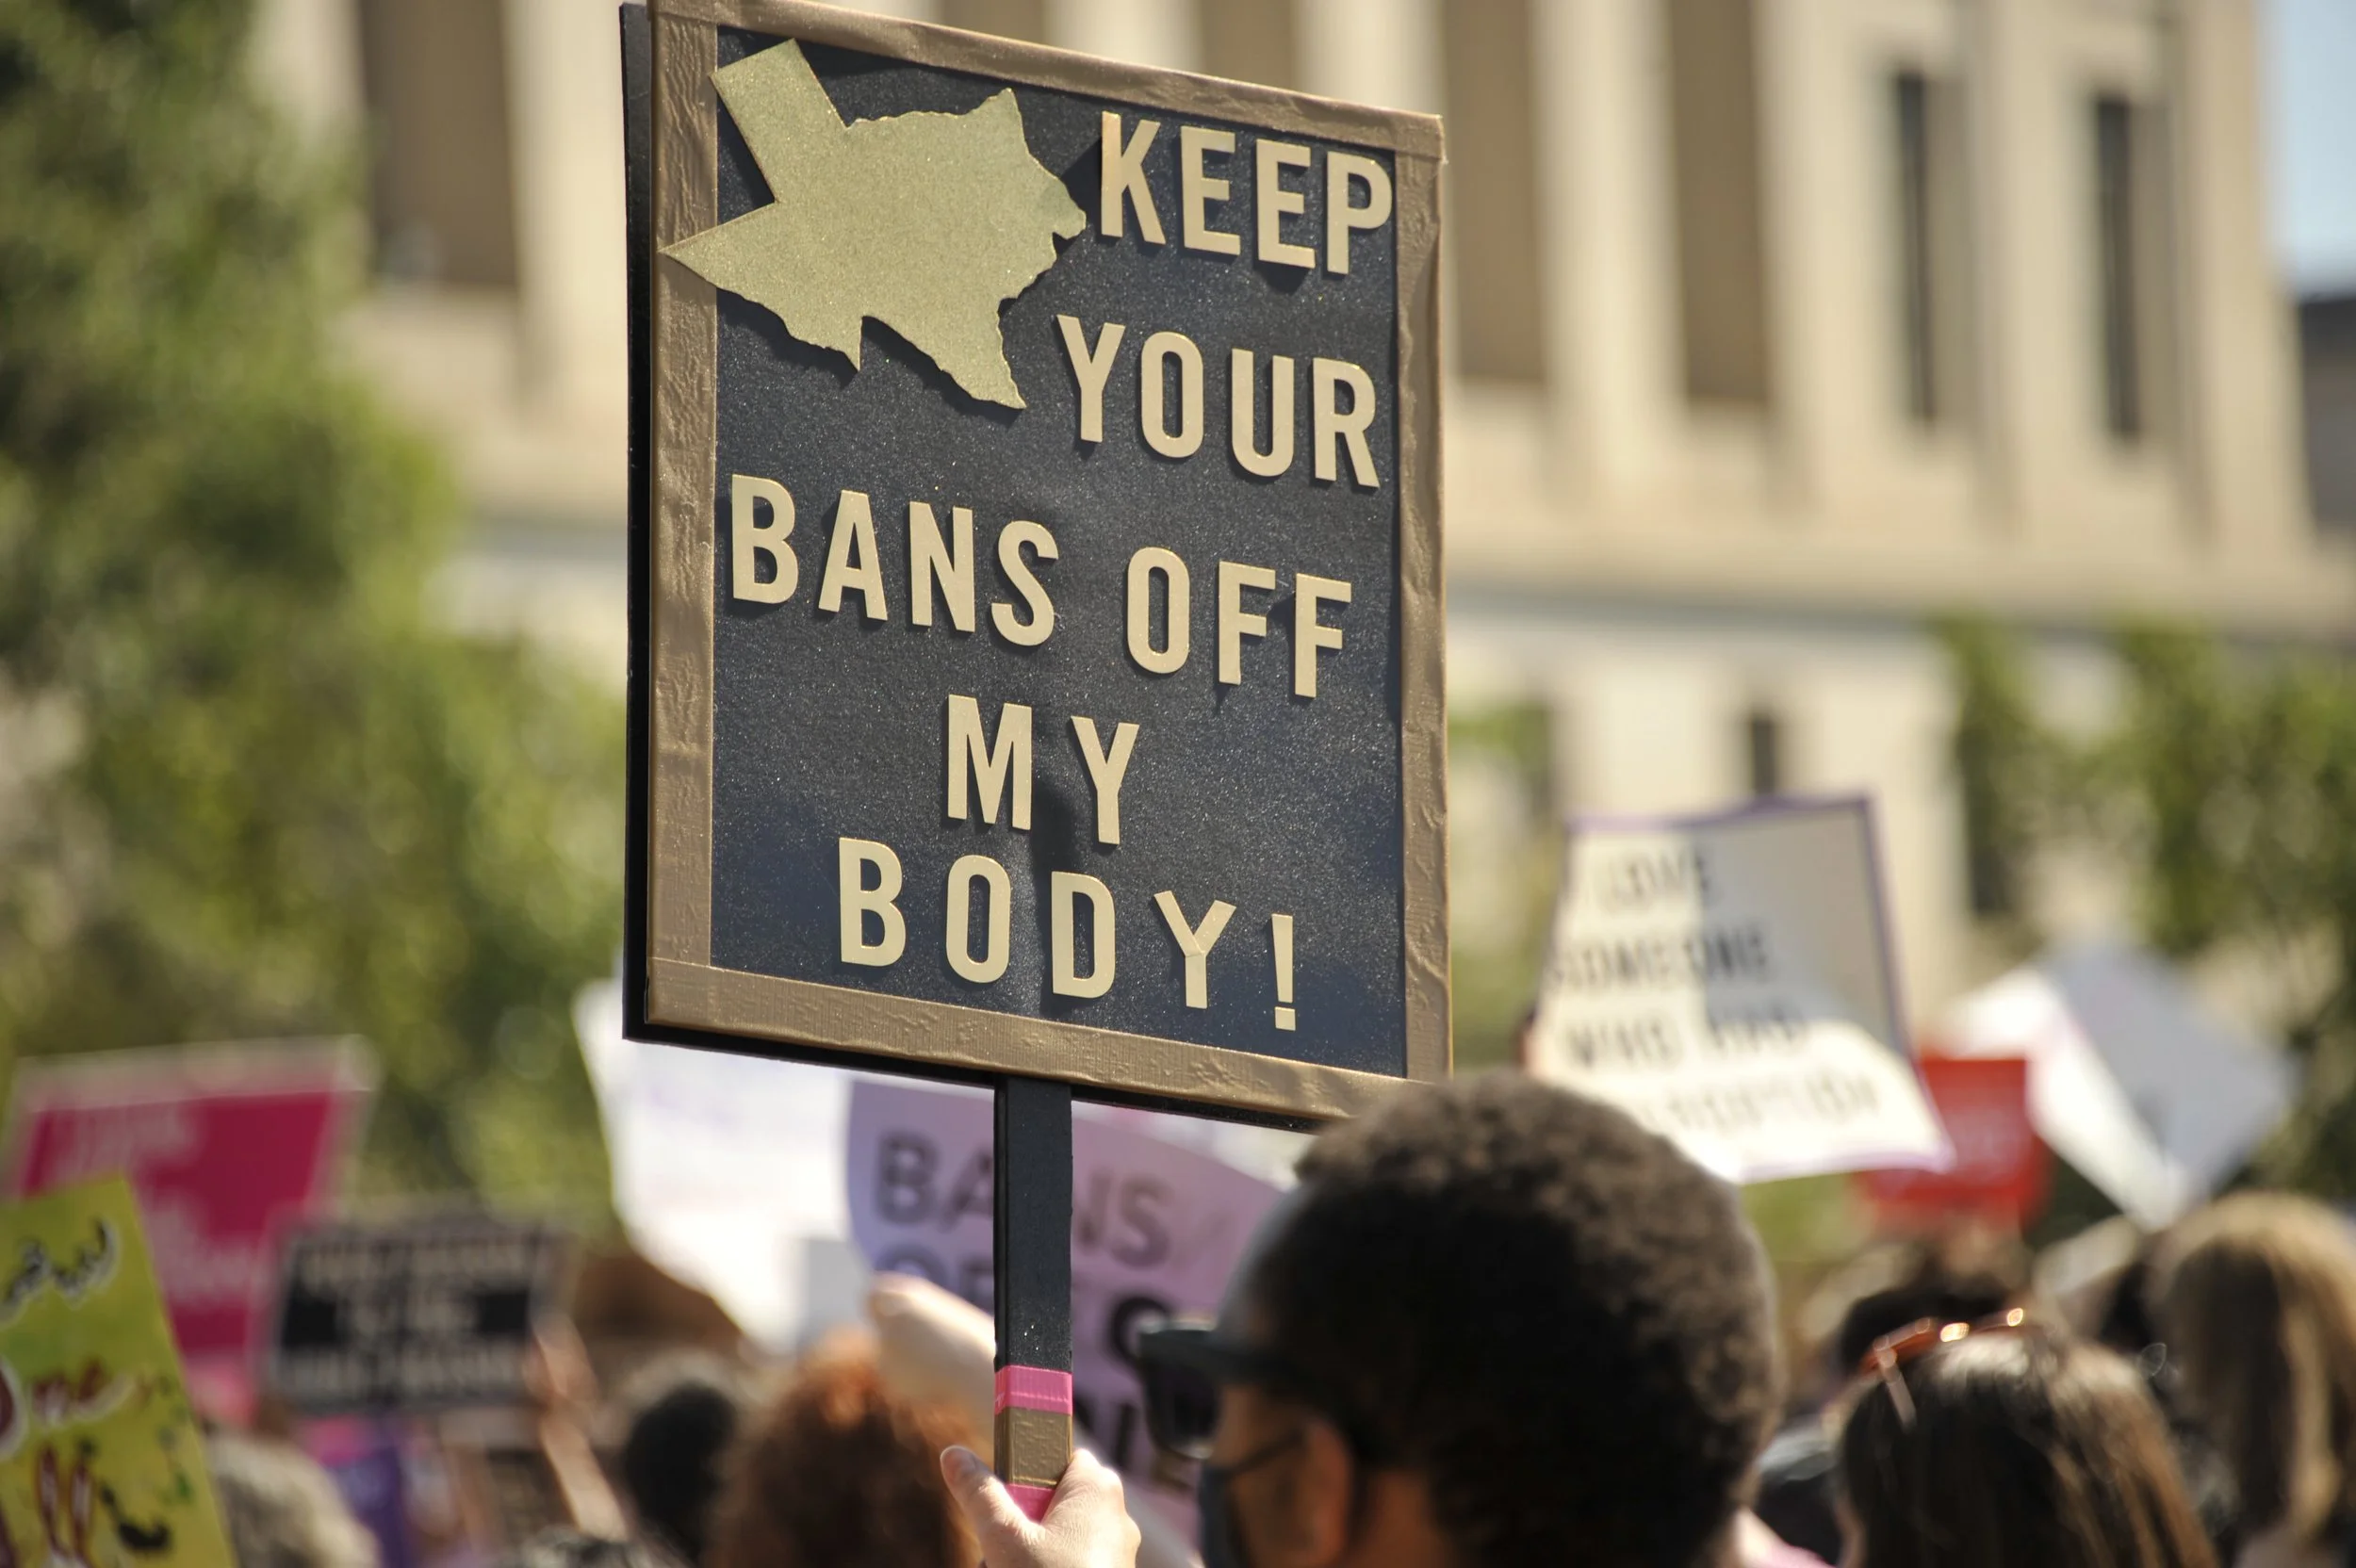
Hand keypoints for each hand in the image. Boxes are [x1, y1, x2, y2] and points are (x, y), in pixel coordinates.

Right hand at [940, 1445, 1141, 1567]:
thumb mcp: (1004, 1538)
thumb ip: (979, 1493)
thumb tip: (953, 1454)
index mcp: (1097, 1487)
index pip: (1060, 1455)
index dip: (1028, 1470)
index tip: (1005, 1494)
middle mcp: (1116, 1514)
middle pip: (1056, 1499)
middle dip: (1024, 1520)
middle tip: (1002, 1543)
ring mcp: (1119, 1551)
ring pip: (1063, 1536)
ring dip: (1032, 1551)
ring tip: (1010, 1567)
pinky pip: (1075, 1561)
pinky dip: (1050, 1567)